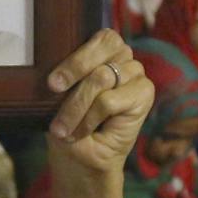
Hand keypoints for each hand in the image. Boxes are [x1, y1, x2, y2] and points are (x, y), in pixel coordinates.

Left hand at [45, 30, 154, 174]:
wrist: (82, 159)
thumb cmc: (68, 123)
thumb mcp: (60, 96)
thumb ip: (66, 76)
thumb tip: (56, 68)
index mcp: (104, 50)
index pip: (101, 38)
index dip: (76, 58)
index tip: (53, 83)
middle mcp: (123, 58)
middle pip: (102, 53)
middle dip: (74, 72)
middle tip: (53, 92)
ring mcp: (136, 75)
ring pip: (102, 78)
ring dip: (77, 106)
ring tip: (63, 128)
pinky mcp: (144, 94)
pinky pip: (109, 101)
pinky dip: (89, 118)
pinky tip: (82, 132)